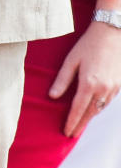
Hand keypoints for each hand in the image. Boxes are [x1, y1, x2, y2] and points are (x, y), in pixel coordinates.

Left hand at [49, 20, 120, 137]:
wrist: (112, 33)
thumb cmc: (89, 44)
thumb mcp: (71, 61)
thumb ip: (62, 80)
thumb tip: (52, 96)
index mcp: (89, 83)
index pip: (78, 109)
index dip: (71, 122)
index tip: (65, 132)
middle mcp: (103, 89)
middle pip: (90, 113)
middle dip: (81, 124)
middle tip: (71, 134)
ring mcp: (113, 87)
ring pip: (100, 108)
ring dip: (90, 117)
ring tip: (80, 124)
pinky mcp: (119, 84)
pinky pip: (107, 101)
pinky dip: (99, 108)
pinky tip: (93, 110)